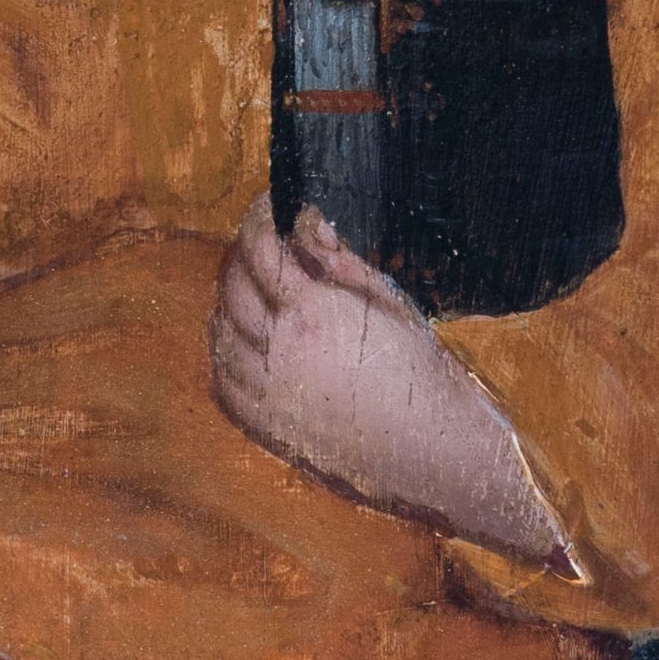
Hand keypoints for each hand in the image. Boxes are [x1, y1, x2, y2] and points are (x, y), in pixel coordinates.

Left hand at [214, 196, 566, 562]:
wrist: (438, 453)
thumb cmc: (424, 372)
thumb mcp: (391, 304)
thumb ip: (341, 261)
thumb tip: (305, 218)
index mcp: (315, 313)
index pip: (260, 248)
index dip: (256, 218)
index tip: (266, 207)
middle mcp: (282, 351)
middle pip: (232, 287)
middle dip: (239, 256)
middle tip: (257, 247)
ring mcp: (269, 394)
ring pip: (220, 335)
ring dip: (226, 305)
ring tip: (248, 291)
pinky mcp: (269, 430)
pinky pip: (224, 386)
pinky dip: (224, 358)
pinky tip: (240, 346)